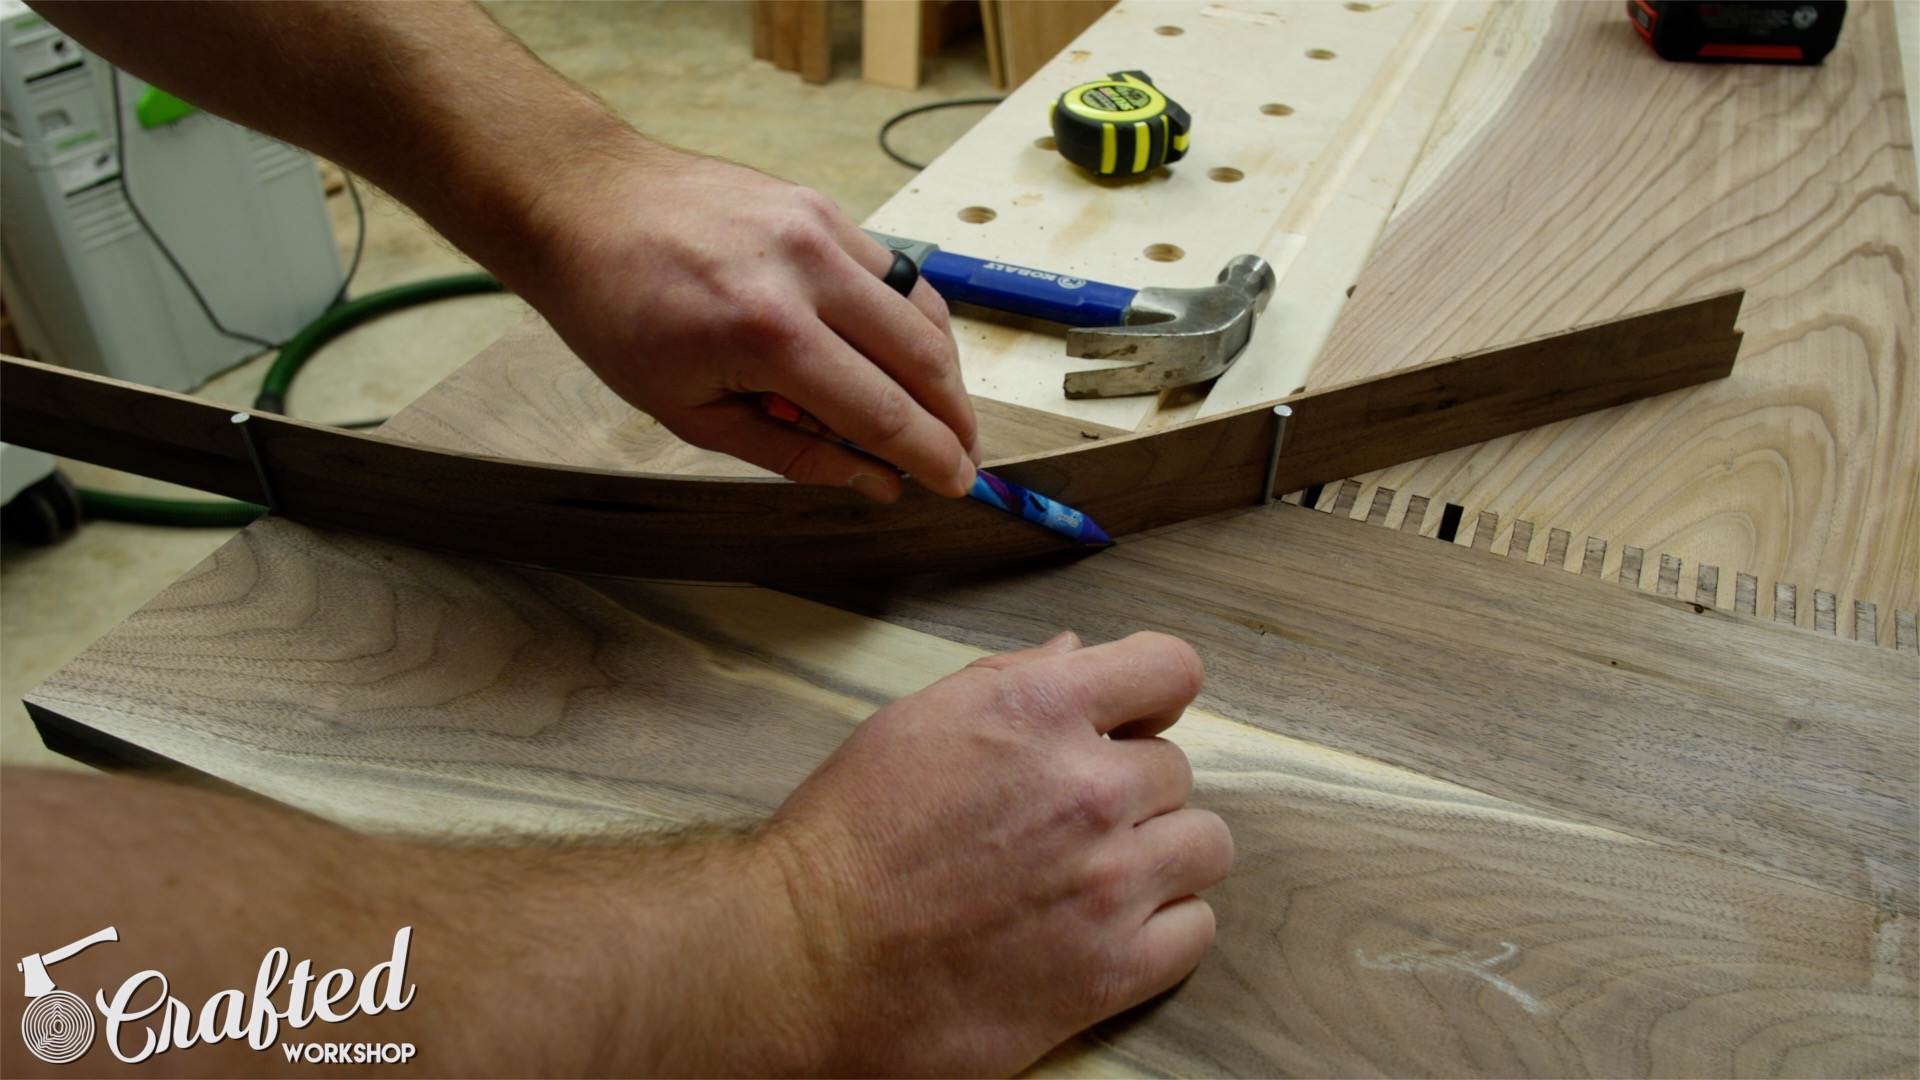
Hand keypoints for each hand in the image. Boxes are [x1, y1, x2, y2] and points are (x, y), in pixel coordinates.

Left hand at [514, 145, 979, 501]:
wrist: (581, 204)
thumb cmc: (618, 314)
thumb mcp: (691, 412)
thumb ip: (793, 452)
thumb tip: (876, 481)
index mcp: (767, 335)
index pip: (882, 410)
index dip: (930, 455)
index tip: (958, 483)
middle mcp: (806, 272)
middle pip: (921, 357)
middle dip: (953, 416)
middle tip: (963, 453)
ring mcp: (819, 227)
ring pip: (920, 307)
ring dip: (940, 367)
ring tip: (937, 409)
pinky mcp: (819, 205)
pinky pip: (891, 269)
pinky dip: (907, 316)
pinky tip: (897, 350)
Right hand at [755, 631, 1233, 1074]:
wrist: (804, 960)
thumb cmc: (847, 837)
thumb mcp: (917, 722)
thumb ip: (1012, 682)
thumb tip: (1081, 656)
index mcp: (1039, 710)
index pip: (1172, 668)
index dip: (1152, 694)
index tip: (1131, 721)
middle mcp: (1088, 788)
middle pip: (1176, 768)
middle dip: (1131, 789)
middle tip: (1069, 822)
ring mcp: (1108, 883)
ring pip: (1205, 844)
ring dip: (1161, 855)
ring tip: (1099, 875)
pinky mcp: (1112, 970)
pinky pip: (1196, 930)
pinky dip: (1165, 927)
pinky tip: (1110, 928)